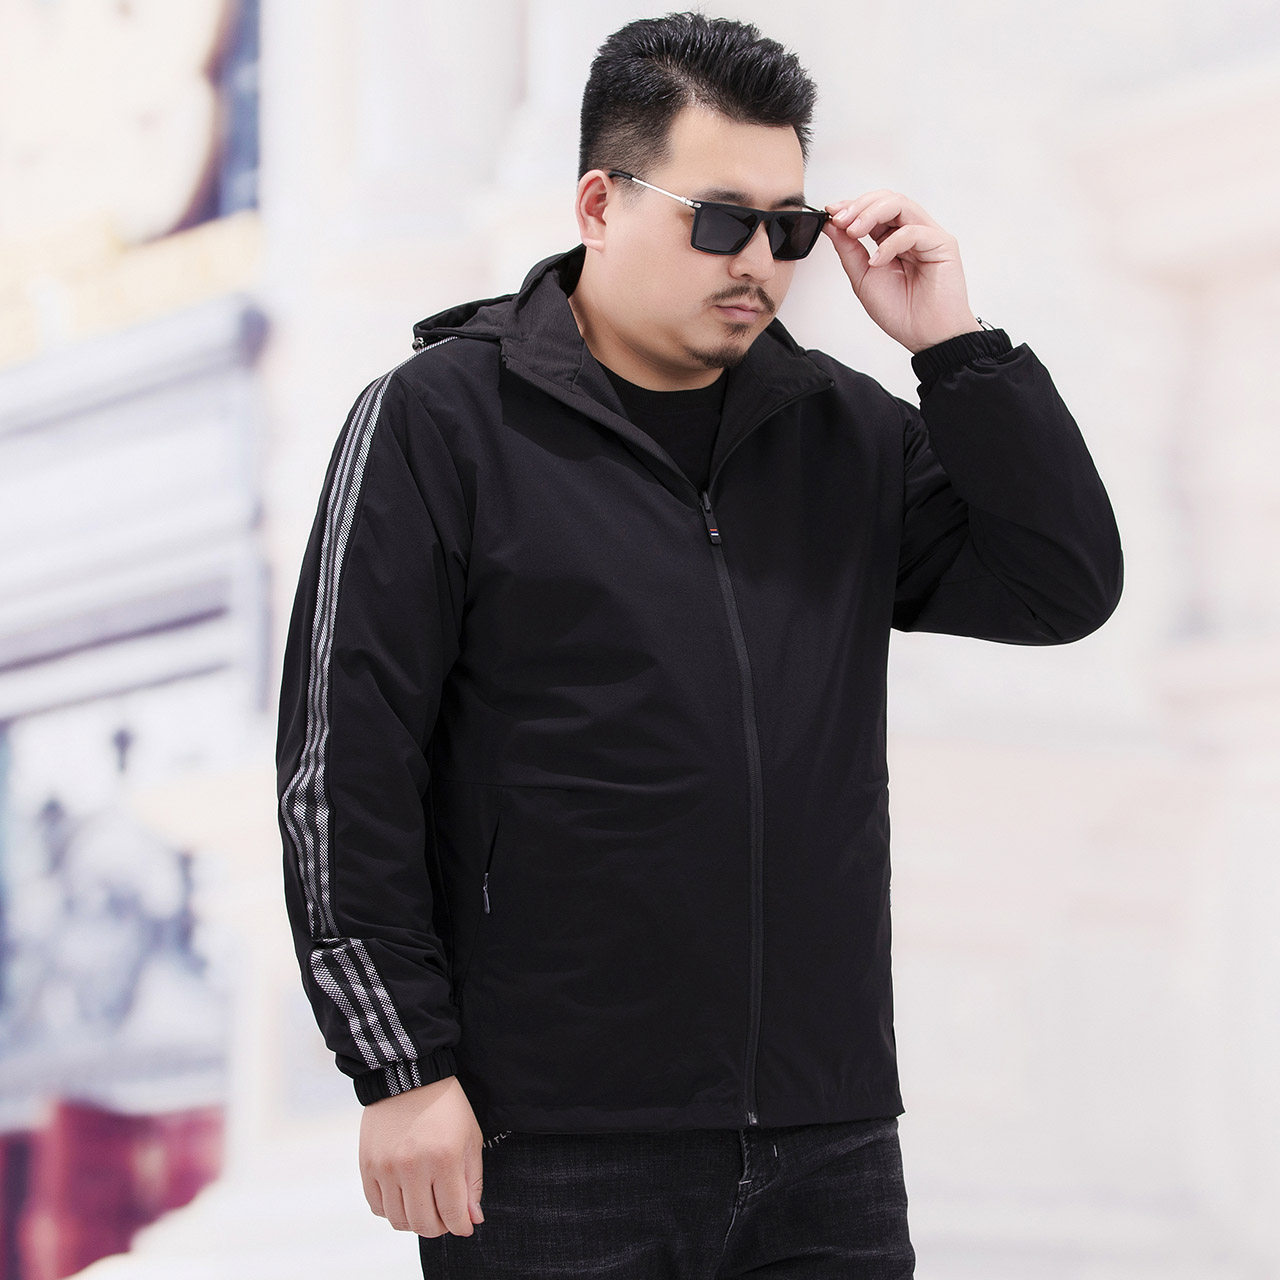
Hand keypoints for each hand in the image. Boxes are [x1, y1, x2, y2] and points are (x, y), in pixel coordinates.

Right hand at [359, 1074, 485, 1237]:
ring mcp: (387, 1168)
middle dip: (439, 1227)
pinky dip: (392, 1210)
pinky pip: (377, 1207)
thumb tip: (472, 1220)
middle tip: (445, 1216)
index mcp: (444, 1159)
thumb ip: (473, 1181)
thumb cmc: (446, 1107)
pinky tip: (404, 1196)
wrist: (408, 1076)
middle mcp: (414, 1166)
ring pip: (399, 1221)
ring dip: (414, 1222)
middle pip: (424, 1225)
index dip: (461, 1226)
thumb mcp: (470, 1138)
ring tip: (424, 1206)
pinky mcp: (368, 1165)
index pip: (453, 1214)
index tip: (464, 1224)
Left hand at [822, 190, 979, 353]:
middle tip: (841, 220)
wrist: (925, 337)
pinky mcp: (942, 244)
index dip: (852, 206)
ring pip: (901, 204)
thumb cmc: (901, 311)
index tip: (831, 211)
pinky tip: (878, 260)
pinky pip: (914, 230)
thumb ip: (848, 250)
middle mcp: (911, 233)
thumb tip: (831, 224)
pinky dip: (891, 242)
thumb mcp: (863, 277)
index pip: (873, 209)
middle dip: (859, 206)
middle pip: (887, 199)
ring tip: (853, 231)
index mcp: (892, 239)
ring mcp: (928, 236)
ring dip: (871, 214)